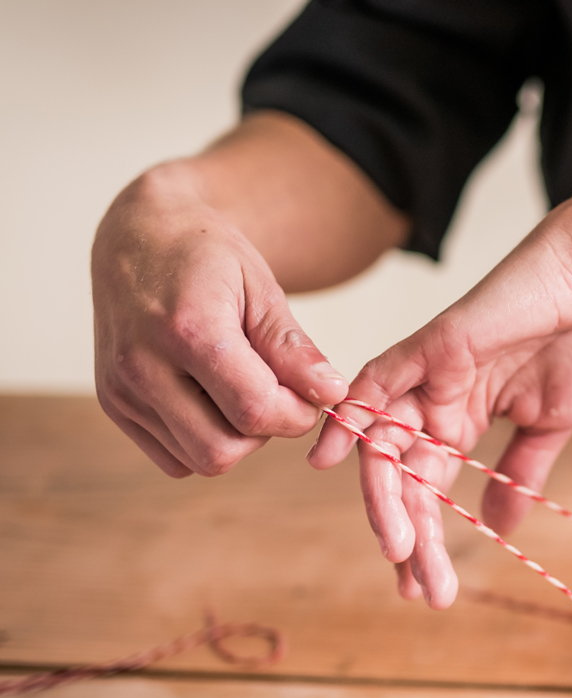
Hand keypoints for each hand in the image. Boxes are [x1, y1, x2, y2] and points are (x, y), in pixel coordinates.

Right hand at [92, 163, 347, 476]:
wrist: (138, 236)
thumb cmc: (206, 256)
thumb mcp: (261, 288)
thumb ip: (293, 348)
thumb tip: (332, 393)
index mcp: (186, 329)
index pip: (256, 410)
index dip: (299, 414)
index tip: (313, 391)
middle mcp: (142, 365)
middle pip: (224, 450)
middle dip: (266, 431)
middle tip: (278, 392)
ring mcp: (121, 390)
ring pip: (199, 461)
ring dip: (236, 438)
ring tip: (242, 389)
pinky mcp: (113, 406)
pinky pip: (174, 460)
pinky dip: (204, 441)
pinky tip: (212, 399)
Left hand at [307, 193, 571, 607]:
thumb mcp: (550, 424)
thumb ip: (519, 476)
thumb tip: (498, 529)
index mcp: (460, 421)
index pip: (429, 491)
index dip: (427, 541)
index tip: (429, 592)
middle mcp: (432, 402)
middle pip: (403, 481)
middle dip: (411, 539)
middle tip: (420, 590)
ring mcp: (426, 376)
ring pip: (385, 447)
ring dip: (386, 501)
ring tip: (399, 551)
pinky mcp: (429, 347)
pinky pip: (374, 383)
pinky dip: (350, 417)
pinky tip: (331, 460)